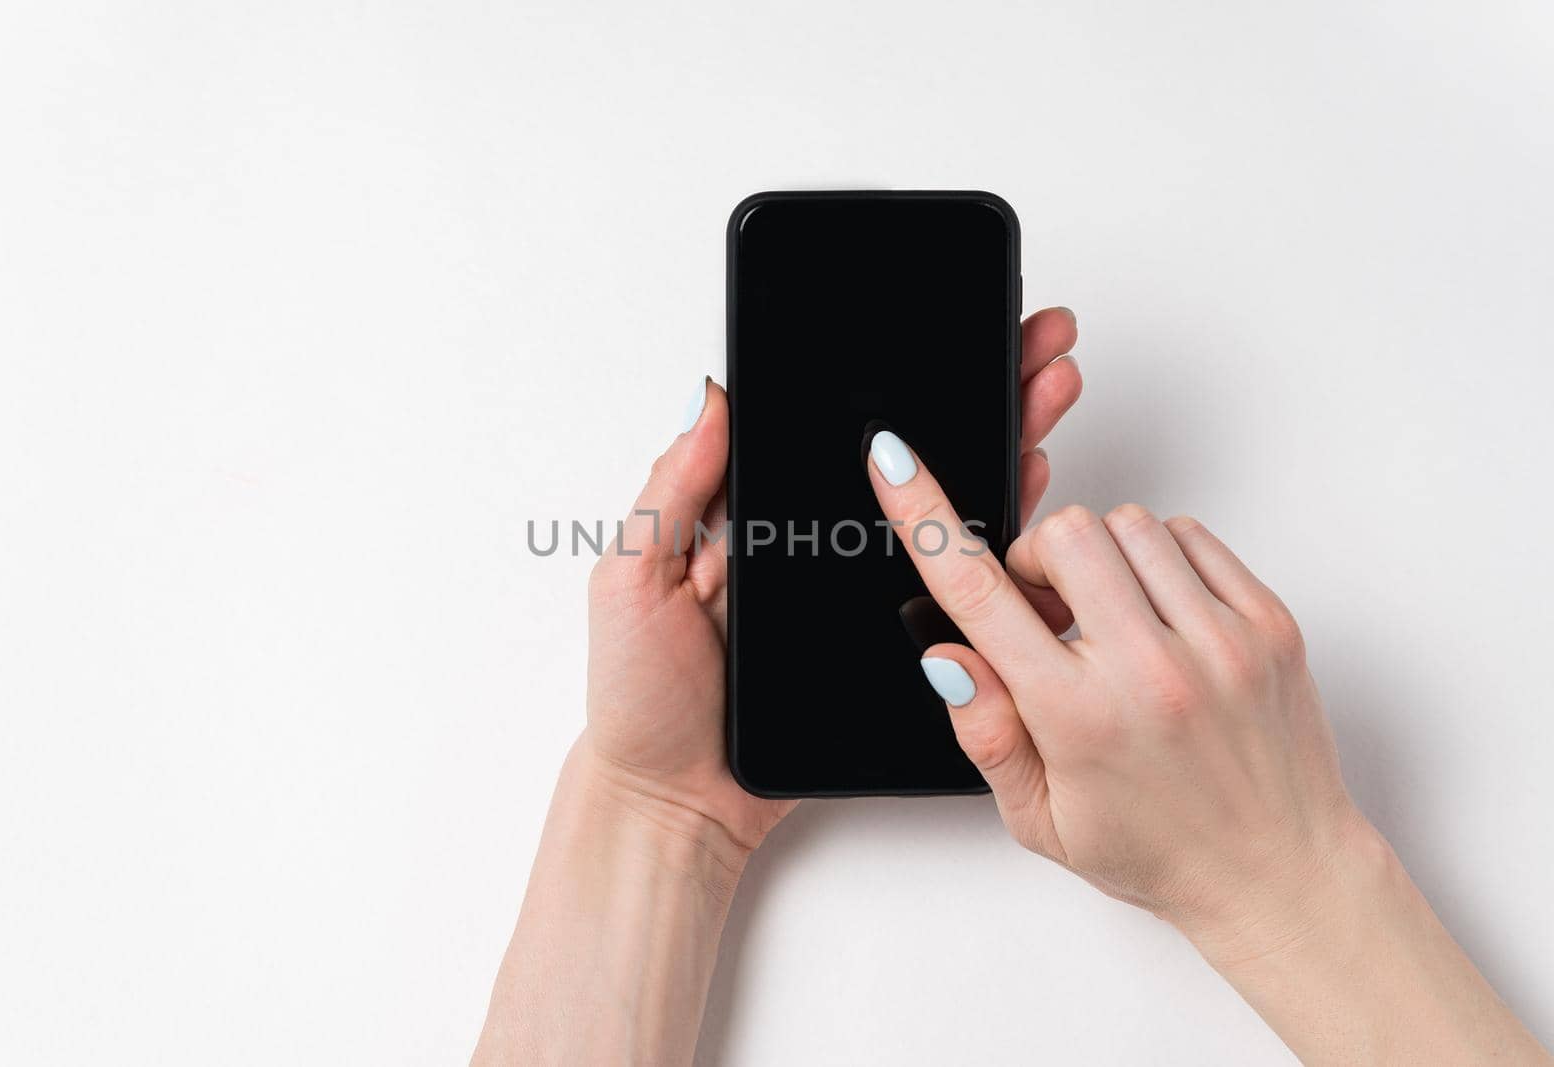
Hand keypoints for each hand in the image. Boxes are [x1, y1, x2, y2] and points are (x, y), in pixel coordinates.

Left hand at [579, 307, 1082, 859]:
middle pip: (907, 459)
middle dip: (975, 394)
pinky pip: (949, 590)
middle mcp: (817, 544)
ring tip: (1046, 398)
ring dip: (999, 450)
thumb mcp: (633, 580)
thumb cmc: (641, 699)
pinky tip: (1030, 499)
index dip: (891, 375)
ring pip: (942, 512)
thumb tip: (708, 398)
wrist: (675, 804)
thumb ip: (673, 492)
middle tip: (1032, 346)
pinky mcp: (888, 648)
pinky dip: (994, 546)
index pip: (835, 428)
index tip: (944, 325)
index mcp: (758, 513)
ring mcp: (858, 593)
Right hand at [865, 451, 1551, 1063]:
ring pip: (1126, 522)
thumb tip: (947, 652)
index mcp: (1077, 717)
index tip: (895, 460)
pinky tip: (1161, 618)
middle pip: (1062, 533)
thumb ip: (984, 729)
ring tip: (1113, 623)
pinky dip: (1161, 559)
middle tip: (1053, 619)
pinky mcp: (1267, 624)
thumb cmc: (1157, 848)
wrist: (1282, 873)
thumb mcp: (1039, 816)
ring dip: (1102, 560)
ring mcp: (1218, 641)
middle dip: (1039, 563)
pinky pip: (1190, 535)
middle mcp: (1150, 669)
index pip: (979, 593)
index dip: (925, 516)